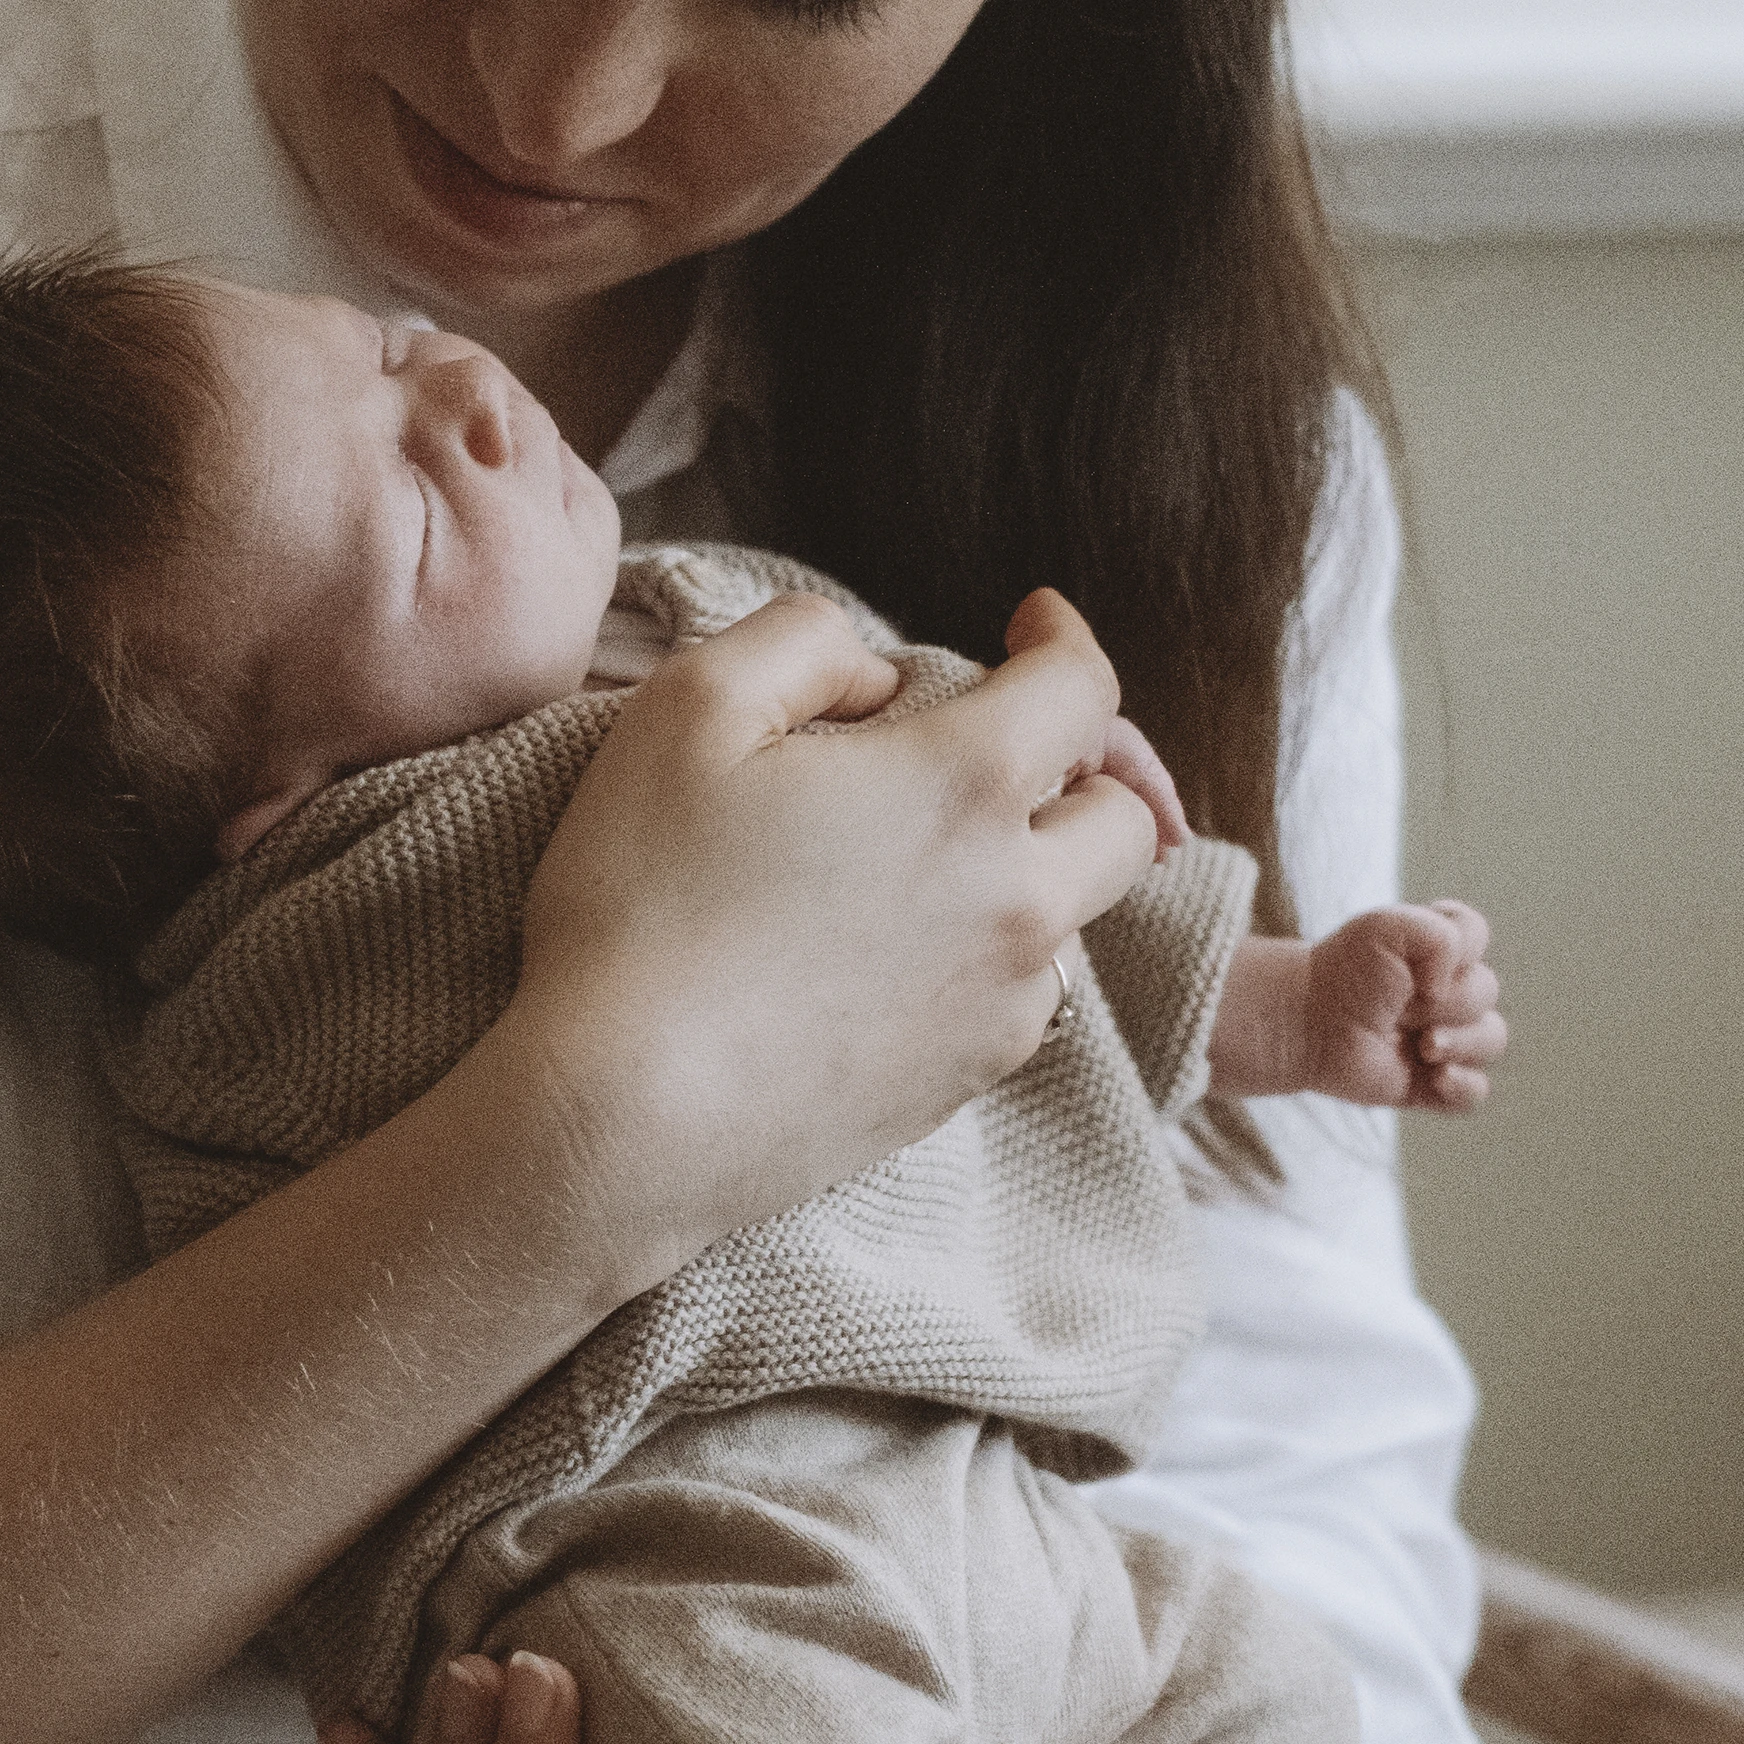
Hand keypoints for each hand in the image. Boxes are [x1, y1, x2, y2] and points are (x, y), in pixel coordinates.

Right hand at [510, 586, 1167, 1280]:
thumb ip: (801, 644)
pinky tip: (895, 957)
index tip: (1031, 622)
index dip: (1063, 638)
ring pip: (1073, 913)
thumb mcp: (688, 710)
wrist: (622, 1120)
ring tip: (927, 862)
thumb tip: (875, 675)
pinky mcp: (968, 1080)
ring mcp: (1005, 1000)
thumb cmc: (640, 903)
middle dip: (1080, 768)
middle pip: (1121, 816)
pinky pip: (1020, 998)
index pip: (1082, 687)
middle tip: (996, 752)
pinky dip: (988, 957)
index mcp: (966, 784)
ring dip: (1031, 868)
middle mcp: (1020, 895)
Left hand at [1303, 899, 1505, 1110]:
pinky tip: (1436, 1076)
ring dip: (1461, 1042)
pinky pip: (1476, 1091)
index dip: (1454, 948)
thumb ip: (1444, 935)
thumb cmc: (1343, 973)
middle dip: (1447, 1001)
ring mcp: (1446, 1038)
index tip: (1414, 962)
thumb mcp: (1389, 927)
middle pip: (1487, 991)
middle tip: (1400, 1007)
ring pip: (1493, 1039)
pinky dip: (1463, 1085)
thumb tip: (1452, 988)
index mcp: (1438, 949)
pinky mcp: (1434, 1083)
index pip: (1476, 934)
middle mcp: (1448, 991)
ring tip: (1422, 1047)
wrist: (1306, 1023)